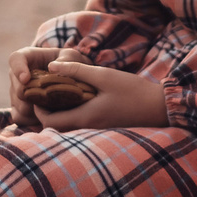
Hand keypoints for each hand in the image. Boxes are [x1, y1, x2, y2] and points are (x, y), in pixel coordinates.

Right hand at [7, 45, 85, 131]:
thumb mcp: (72, 57)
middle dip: (34, 96)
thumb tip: (52, 69)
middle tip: (53, 100)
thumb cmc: (70, 64)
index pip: (15, 59)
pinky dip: (32, 121)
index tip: (26, 78)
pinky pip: (19, 117)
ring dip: (36, 110)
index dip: (18, 69)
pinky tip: (46, 117)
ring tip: (54, 108)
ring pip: (20, 105)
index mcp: (27, 57)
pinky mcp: (18, 108)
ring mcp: (16, 92)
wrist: (71, 79)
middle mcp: (17, 74)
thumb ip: (66, 59)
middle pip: (18, 89)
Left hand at [34, 64, 169, 133]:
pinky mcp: (103, 127)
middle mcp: (87, 128)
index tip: (36, 91)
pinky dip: (71, 112)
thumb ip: (77, 70)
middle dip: (45, 110)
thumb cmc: (133, 91)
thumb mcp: (104, 76)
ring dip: (59, 111)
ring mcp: (95, 130)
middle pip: (55, 126)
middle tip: (43, 91)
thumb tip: (51, 66)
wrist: (160, 107)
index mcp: (85, 117)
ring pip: (67, 125)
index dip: (37, 108)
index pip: (49, 121)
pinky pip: (79, 124)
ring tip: (56, 91)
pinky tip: (75, 96)